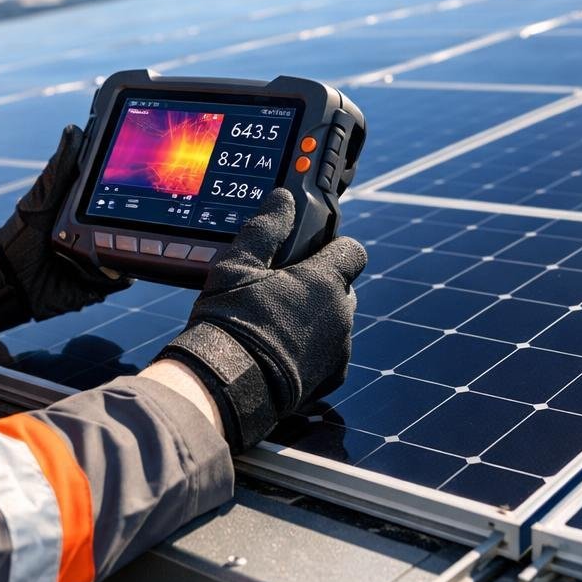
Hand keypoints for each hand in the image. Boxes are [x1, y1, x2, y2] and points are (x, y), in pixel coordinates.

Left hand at [0, 124, 129, 329]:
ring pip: (135, 250)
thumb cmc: (22, 235)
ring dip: (128, 249)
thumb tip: (73, 130)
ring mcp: (105, 256)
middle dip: (138, 222)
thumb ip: (59, 169)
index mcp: (89, 207)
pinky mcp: (103, 282)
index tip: (141, 175)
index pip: (122, 192)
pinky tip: (108, 267)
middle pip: (134, 223)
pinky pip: (124, 276)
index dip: (135, 184)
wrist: (11, 280)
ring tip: (107, 248)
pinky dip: (120, 272)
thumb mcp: (42, 198)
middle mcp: (101, 230)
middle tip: (124, 221)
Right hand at [156, 189, 364, 451]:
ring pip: (336, 322)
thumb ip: (266, 227)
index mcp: (325, 280)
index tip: (314, 252)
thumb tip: (283, 199)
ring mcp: (340, 347)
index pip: (353, 251)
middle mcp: (341, 312)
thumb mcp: (238, 265)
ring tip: (277, 324)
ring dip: (316, 319)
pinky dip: (313, 350)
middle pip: (343, 287)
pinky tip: (282, 351)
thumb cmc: (232, 321)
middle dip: (320, 286)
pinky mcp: (333, 377)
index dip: (335, 249)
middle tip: (282, 290)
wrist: (229, 383)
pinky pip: (330, 354)